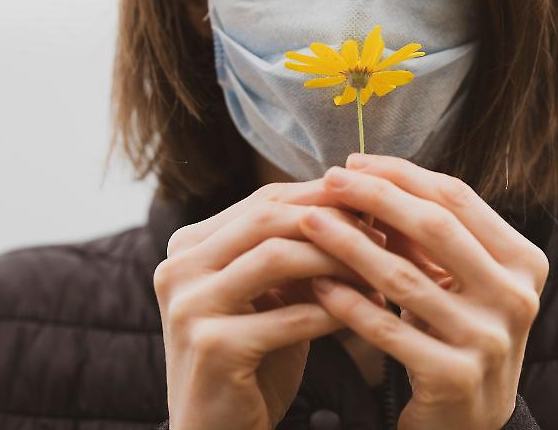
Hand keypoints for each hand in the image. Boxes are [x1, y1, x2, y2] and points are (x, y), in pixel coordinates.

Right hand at [154, 180, 388, 429]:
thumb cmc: (252, 359)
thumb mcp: (269, 295)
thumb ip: (294, 251)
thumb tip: (359, 205)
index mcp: (188, 246)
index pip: (262, 200)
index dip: (320, 197)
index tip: (370, 203)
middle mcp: (178, 268)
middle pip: (266, 218)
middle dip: (330, 221)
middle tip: (379, 233)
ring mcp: (190, 307)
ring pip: (275, 258)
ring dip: (335, 260)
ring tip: (377, 269)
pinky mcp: (212, 347)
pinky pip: (289, 317)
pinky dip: (335, 309)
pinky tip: (369, 310)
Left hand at [285, 153, 549, 429]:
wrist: (471, 422)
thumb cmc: (457, 331)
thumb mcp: (458, 280)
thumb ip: (426, 235)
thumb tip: (367, 177)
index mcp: (524, 261)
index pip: (458, 199)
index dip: (403, 174)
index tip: (355, 162)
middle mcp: (515, 297)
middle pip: (436, 228)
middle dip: (376, 197)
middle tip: (329, 180)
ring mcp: (487, 340)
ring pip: (405, 278)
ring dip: (350, 245)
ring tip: (310, 223)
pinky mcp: (453, 377)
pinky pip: (389, 331)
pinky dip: (349, 304)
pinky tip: (318, 285)